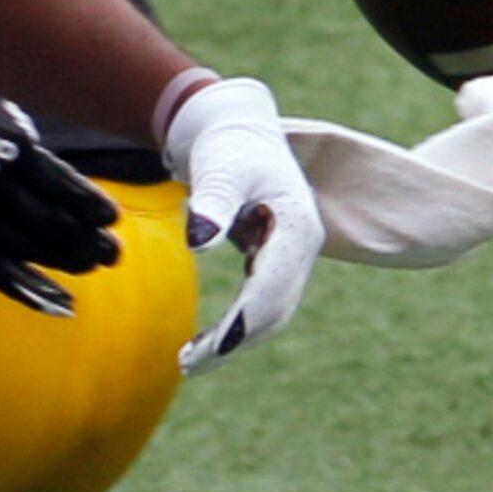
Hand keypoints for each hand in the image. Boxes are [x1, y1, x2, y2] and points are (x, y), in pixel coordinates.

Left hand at [0, 65, 122, 315]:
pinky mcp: (11, 148)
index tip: (68, 304)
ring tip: (110, 247)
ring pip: (49, 220)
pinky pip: (56, 183)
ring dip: (85, 238)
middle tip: (101, 261)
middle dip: (71, 260)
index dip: (33, 291)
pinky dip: (85, 201)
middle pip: (31, 245)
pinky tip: (106, 214)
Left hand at [160, 76, 323, 373]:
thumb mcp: (219, 166)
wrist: (237, 127)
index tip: (209, 351)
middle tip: (188, 364)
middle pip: (274, 311)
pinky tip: (207, 340)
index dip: (241, 323)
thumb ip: (211, 201)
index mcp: (299, 228)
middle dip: (235, 342)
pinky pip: (261, 301)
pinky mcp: (277, 258)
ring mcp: (293, 255)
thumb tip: (199, 243)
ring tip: (190, 360)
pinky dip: (237, 324)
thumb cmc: (228, 143)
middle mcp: (304, 247)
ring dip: (235, 340)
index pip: (271, 290)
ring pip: (270, 312)